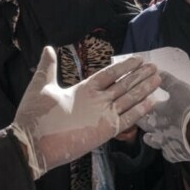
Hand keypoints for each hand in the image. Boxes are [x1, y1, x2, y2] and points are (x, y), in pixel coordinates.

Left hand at [12, 46, 160, 179]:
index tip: (138, 59)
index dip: (123, 67)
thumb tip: (48, 48)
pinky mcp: (106, 130)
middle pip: (123, 85)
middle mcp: (96, 101)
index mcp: (84, 90)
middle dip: (138, 76)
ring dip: (143, 89)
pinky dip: (139, 111)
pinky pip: (127, 118)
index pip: (109, 75)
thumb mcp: (41, 86)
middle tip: (154, 67)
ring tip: (157, 79)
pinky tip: (152, 102)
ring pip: (128, 99)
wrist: (32, 141)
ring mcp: (102, 115)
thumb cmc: (34, 115)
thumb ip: (48, 67)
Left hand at [137, 72, 189, 162]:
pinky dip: (168, 151)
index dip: (136, 103)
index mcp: (155, 113)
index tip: (133, 100)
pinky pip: (168, 154)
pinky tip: (170, 149)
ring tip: (151, 136)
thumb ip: (167, 80)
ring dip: (151, 137)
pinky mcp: (175, 155)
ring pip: (152, 141)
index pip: (138, 108)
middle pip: (143, 126)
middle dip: (141, 120)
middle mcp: (156, 130)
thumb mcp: (180, 88)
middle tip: (141, 117)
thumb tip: (155, 71)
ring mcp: (164, 144)